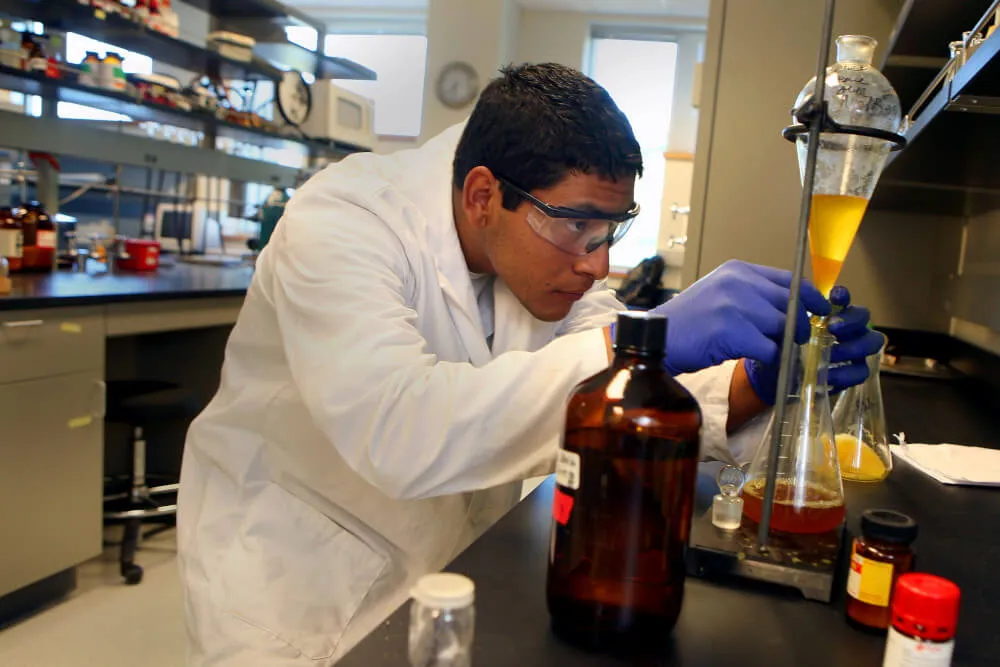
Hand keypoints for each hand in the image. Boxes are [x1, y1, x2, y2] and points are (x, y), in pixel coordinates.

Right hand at [651, 260, 830, 377]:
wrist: (656, 338)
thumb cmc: (686, 322)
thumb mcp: (719, 294)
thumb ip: (750, 294)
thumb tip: (788, 309)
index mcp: (738, 270)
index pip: (789, 279)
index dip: (810, 297)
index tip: (821, 310)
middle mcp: (740, 283)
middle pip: (791, 304)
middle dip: (801, 325)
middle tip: (800, 340)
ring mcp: (737, 306)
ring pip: (784, 327)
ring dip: (786, 345)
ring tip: (778, 354)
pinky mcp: (735, 332)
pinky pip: (771, 349)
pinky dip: (773, 360)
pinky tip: (764, 364)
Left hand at [744, 285, 885, 402]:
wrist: (777, 374)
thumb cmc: (784, 345)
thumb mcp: (784, 329)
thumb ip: (792, 314)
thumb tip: (794, 301)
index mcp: (829, 314)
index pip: (843, 299)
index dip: (842, 296)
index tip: (833, 297)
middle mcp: (846, 329)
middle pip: (864, 317)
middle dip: (851, 320)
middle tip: (832, 327)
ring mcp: (853, 351)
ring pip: (871, 343)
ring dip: (852, 347)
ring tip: (831, 354)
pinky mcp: (851, 374)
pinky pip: (860, 372)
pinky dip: (845, 374)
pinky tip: (828, 376)